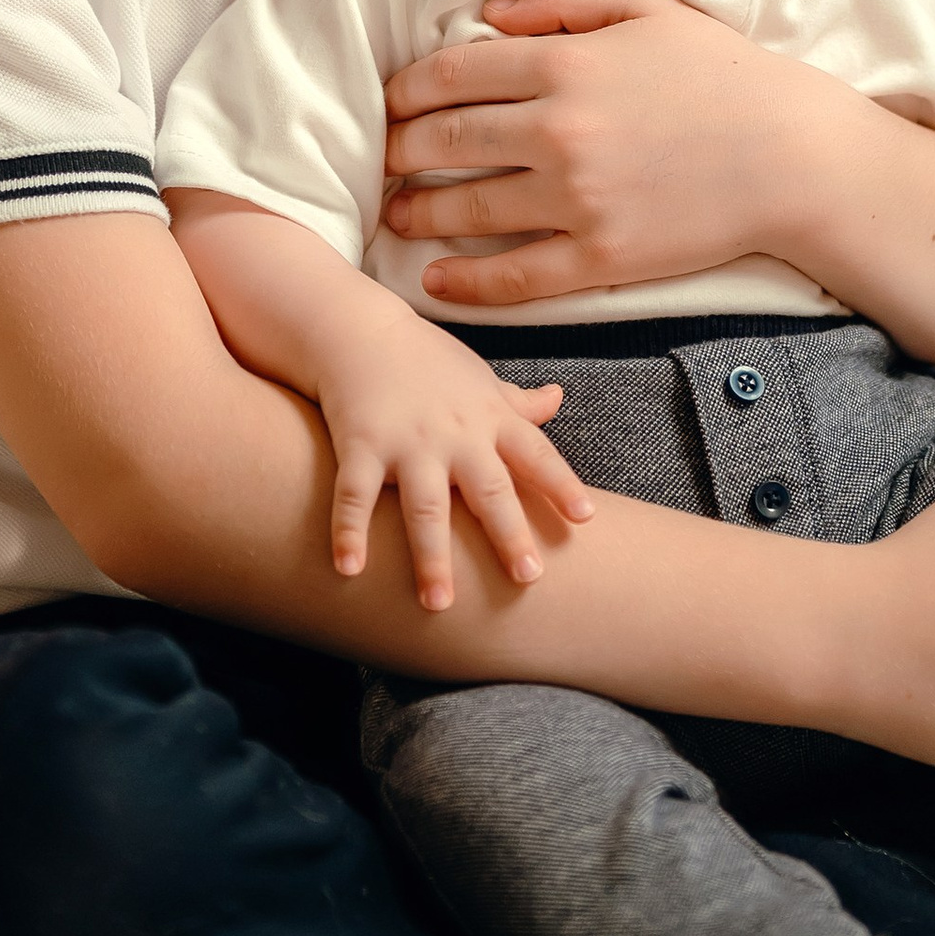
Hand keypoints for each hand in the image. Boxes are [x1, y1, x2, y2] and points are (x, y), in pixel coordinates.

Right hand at [319, 307, 595, 607]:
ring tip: (439, 605)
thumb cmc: (427, 361)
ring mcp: (407, 441)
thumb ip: (518, 402)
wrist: (360, 329)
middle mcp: (454, 433)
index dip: (561, 485)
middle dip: (509, 533)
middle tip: (528, 578)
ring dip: (431, 557)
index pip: (535, 454)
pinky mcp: (360, 444)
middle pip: (489, 489)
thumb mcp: (480, 378)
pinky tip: (349, 570)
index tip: (585, 519)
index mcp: (489, 418)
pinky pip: (353, 495)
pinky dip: (349, 532)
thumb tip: (558, 398)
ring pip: (424, 506)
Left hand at [381, 0, 820, 308]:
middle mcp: (558, 132)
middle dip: (398, 151)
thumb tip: (487, 12)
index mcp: (564, 65)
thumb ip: (562, 1)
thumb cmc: (723, 75)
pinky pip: (512, 276)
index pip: (450, 75)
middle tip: (382, 158)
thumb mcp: (647, 8)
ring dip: (416, 212)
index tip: (391, 102)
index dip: (405, 90)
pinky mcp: (600, 258)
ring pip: (465, 209)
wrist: (794, 156)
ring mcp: (576, 200)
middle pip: (443, 141)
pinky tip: (435, 280)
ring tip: (396, 213)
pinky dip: (464, 282)